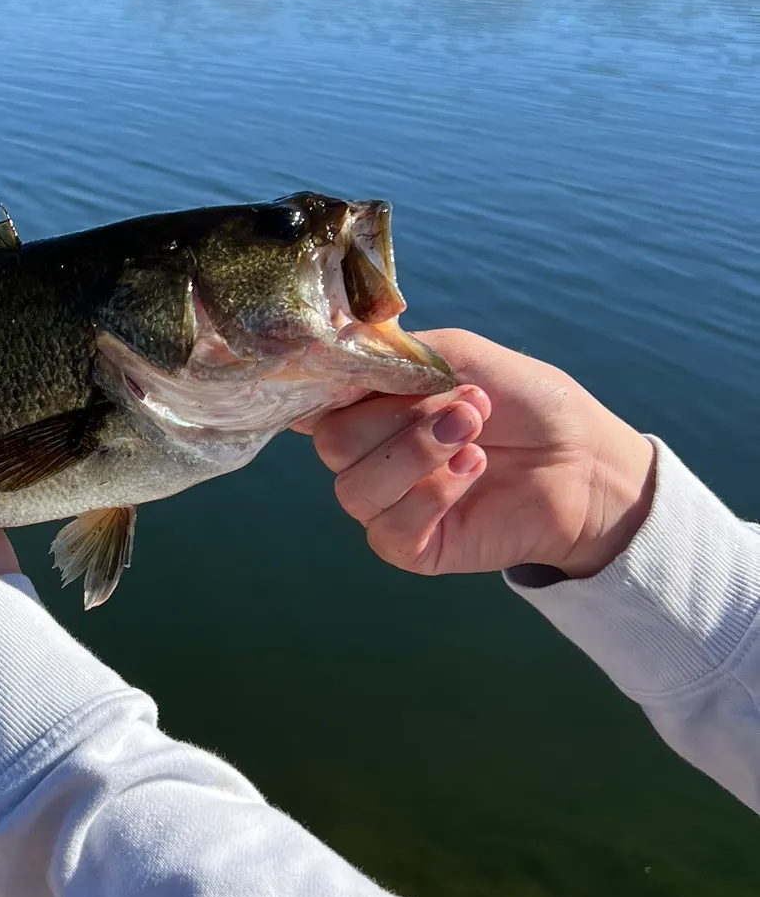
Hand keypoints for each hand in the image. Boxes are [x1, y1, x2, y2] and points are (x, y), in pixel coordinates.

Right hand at [299, 329, 655, 578]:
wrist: (586, 459)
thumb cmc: (523, 400)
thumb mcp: (456, 354)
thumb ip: (392, 353)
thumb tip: (334, 350)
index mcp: (368, 406)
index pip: (309, 403)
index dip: (317, 390)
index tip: (352, 373)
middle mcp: (368, 456)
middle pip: (332, 443)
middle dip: (397, 418)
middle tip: (463, 405)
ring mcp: (388, 503)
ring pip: (354, 487)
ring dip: (417, 452)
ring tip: (473, 433)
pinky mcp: (413, 547)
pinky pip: (390, 529)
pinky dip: (432, 495)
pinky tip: (474, 469)